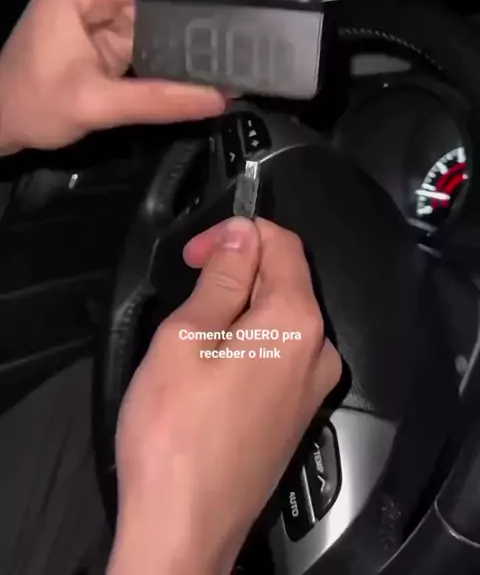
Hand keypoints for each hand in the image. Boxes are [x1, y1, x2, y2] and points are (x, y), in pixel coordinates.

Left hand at [0, 0, 239, 155]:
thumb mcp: (94, 105)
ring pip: (165, 7)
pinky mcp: (112, 29)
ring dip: (199, 23)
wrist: (0, 121)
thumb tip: (219, 99)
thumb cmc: (30, 105)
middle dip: (207, 1)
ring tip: (243, 37)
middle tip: (254, 20)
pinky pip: (157, 30)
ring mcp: (104, 6)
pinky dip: (184, 43)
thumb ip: (158, 100)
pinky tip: (212, 55)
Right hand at [108, 217, 341, 574]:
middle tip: (188, 286)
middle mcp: (319, 352)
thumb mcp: (188, 336)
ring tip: (192, 333)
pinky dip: (247, 341)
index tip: (197, 252)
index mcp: (297, 323)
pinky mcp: (296, 415)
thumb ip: (224, 277)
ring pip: (279, 319)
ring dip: (238, 307)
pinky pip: (279, 355)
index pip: (283, 244)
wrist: (183, 527)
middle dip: (237, 270)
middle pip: (285, 280)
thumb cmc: (176, 432)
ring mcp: (312, 388)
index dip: (236, 235)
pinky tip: (210, 366)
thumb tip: (244, 233)